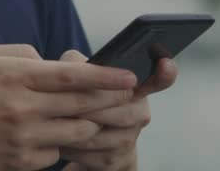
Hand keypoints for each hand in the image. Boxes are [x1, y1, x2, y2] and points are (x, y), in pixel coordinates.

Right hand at [0, 44, 138, 170]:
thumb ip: (21, 54)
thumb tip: (50, 62)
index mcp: (16, 76)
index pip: (74, 75)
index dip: (107, 76)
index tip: (129, 76)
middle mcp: (23, 109)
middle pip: (83, 105)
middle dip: (110, 101)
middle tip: (127, 96)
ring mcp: (22, 139)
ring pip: (76, 133)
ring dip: (87, 124)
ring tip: (88, 115)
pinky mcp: (18, 162)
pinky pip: (55, 156)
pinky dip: (58, 145)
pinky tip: (49, 136)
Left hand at [54, 50, 178, 170]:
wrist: (89, 146)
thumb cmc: (85, 102)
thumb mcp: (81, 78)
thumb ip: (75, 64)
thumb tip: (59, 58)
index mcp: (135, 87)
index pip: (157, 80)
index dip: (164, 73)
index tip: (166, 64)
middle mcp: (139, 113)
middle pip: (116, 108)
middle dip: (86, 106)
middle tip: (61, 101)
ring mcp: (129, 139)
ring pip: (97, 132)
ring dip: (71, 127)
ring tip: (54, 120)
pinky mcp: (115, 161)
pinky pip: (88, 153)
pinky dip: (69, 146)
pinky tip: (59, 140)